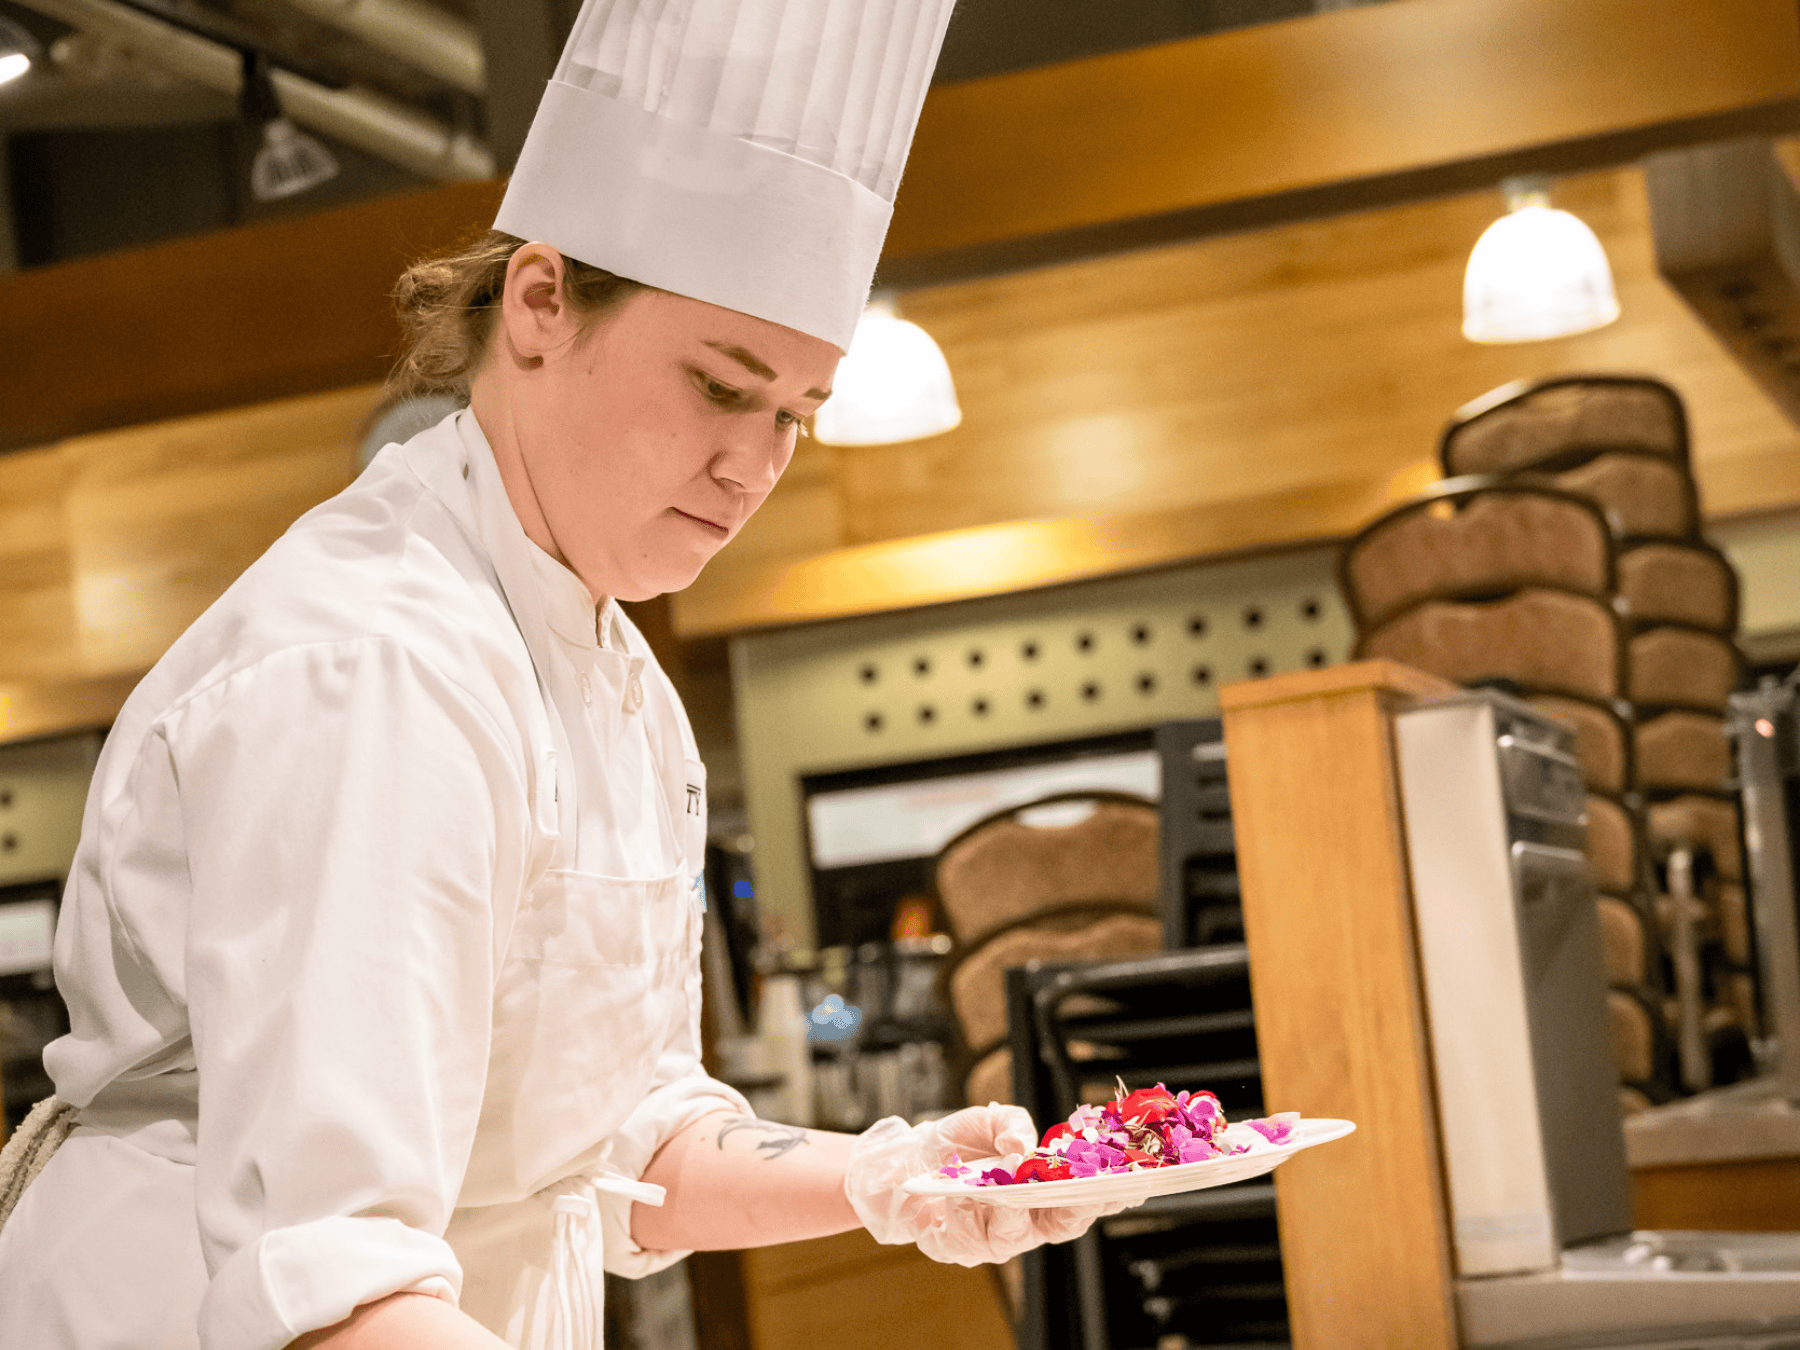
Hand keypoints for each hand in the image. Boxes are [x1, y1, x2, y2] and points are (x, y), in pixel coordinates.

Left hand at [844, 1103, 1109, 1265]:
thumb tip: (1021, 1146)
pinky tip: (967, 1193)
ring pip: (1018, 1233)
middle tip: (1089, 1187)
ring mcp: (998, 1238)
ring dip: (1019, 1206)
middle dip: (1078, 1206)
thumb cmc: (961, 1144)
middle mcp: (1029, 1221)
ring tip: (1016, 1181)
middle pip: (1064, 1224)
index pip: (1086, 1197)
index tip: (1134, 1181)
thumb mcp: (990, 1120)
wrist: (910, 1162)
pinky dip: (972, 1214)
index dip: (1111, 1193)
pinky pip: (973, 1237)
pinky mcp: (963, 1247)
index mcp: (1046, 1191)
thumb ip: (1011, 1125)